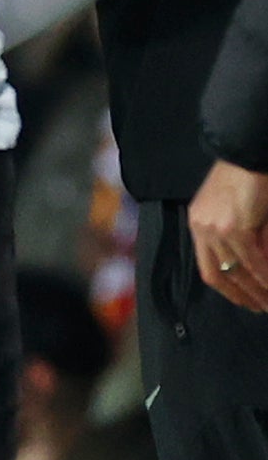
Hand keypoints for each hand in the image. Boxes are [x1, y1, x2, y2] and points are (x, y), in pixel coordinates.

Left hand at [197, 160, 267, 313]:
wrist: (248, 150)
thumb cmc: (247, 175)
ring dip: (258, 289)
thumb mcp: (238, 208)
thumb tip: (259, 264)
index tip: (244, 300)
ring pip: (239, 270)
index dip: (227, 288)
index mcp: (199, 223)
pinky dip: (266, 276)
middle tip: (261, 308)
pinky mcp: (236, 228)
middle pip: (220, 274)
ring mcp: (217, 229)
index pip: (209, 266)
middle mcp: (203, 228)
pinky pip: (253, 260)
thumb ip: (243, 234)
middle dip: (242, 295)